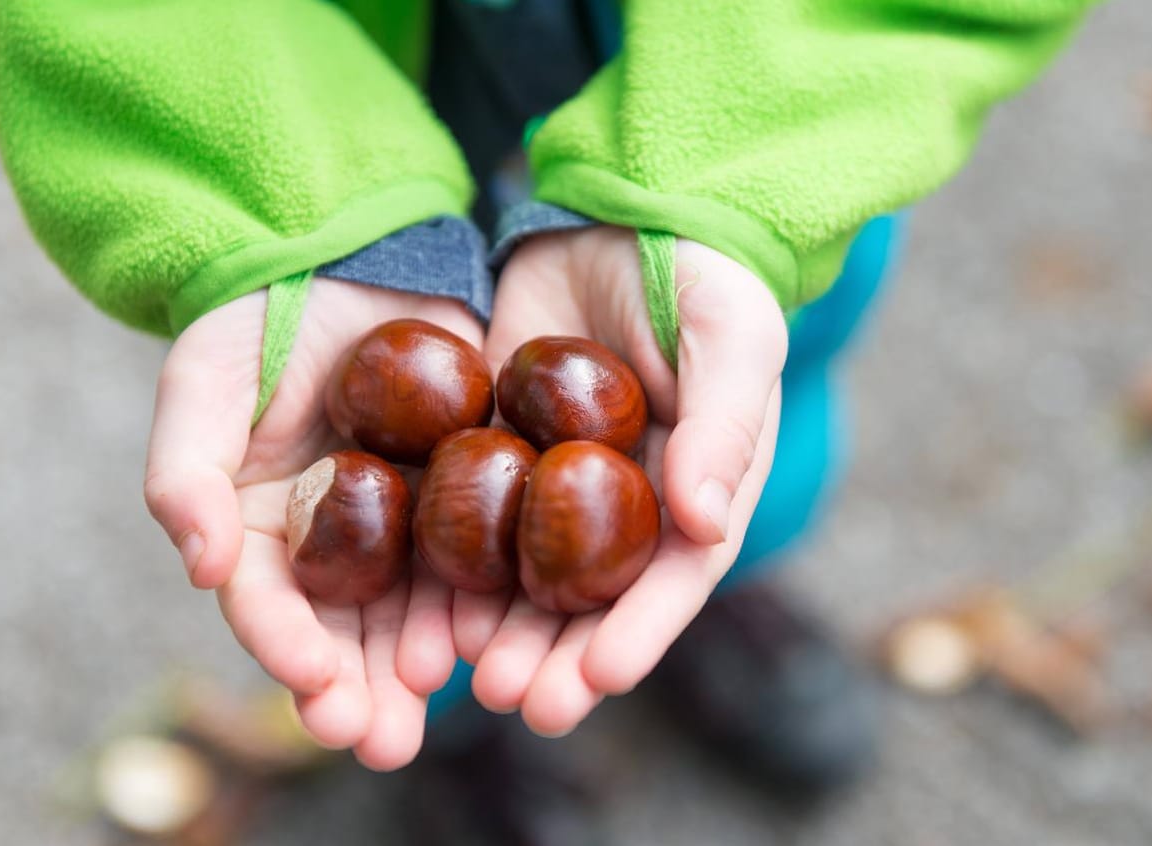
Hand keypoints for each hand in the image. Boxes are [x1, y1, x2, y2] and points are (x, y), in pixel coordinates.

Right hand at [143, 279, 474, 770]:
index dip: (285, 648)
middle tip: (382, 742)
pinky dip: (479, 597)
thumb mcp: (202, 382)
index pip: (266, 604)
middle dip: (358, 691)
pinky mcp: (461, 491)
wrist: (347, 255)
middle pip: (340, 631)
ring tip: (440, 702)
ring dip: (419, 663)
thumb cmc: (257, 318)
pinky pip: (473, 554)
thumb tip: (200, 565)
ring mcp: (398, 522)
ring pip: (408, 609)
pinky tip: (493, 633)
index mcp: (260, 528)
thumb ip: (185, 473)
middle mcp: (330, 542)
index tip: (315, 683)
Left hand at [466, 226, 787, 735]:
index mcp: (696, 491)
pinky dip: (448, 567)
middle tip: (519, 703)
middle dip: (558, 657)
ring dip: (497, 630)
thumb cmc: (698, 272)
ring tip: (458, 676)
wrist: (618, 211)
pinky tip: (420, 607)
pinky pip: (471, 519)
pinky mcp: (497, 450)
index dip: (639, 634)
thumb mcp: (731, 336)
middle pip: (593, 599)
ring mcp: (557, 483)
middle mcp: (626, 506)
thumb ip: (724, 425)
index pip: (673, 580)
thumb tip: (704, 521)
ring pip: (525, 574)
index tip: (600, 681)